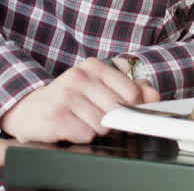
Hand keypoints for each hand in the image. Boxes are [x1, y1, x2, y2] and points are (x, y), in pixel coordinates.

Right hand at [0, 57, 159, 143]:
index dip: (133, 107)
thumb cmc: (72, 97)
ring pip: (103, 124)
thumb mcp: (101, 86)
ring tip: (82, 120)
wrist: (30, 109)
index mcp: (95, 65)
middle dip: (113, 119)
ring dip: (96, 129)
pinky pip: (86, 135)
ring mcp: (66, 96)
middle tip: (98, 116)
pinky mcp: (56, 116)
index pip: (132, 91)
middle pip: (118, 109)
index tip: (125, 111)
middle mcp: (79, 77)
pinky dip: (82, 136)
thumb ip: (133, 88)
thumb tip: (154, 97)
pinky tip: (72, 127)